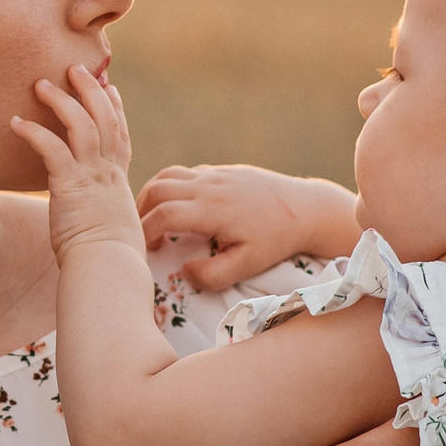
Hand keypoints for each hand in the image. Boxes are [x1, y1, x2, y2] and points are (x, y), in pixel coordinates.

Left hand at [10, 65, 142, 260]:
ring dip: (62, 101)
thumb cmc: (108, 262)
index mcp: (118, 183)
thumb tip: (98, 229)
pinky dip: (34, 132)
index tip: (109, 88)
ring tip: (41, 83)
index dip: (116, 109)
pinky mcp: (70, 184)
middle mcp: (108, 174)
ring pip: (82, 124)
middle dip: (91, 90)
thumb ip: (105, 220)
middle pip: (105, 119)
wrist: (107, 270)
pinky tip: (15, 123)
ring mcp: (92, 176)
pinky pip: (51, 148)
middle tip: (76, 68)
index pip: (121, 137)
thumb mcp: (113, 233)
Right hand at [137, 164, 360, 289]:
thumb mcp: (249, 265)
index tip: (145, 251)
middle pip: (156, 189)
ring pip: (167, 175)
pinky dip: (170, 188)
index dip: (144, 232)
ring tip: (151, 220)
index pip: (162, 215)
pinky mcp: (221, 171)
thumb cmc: (277, 240)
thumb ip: (214, 274)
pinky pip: (184, 173)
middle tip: (140, 235)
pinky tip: (177, 208)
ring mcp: (214, 174)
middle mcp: (208, 186)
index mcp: (212, 209)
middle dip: (139, 212)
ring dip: (151, 196)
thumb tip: (184, 272)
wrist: (306, 208)